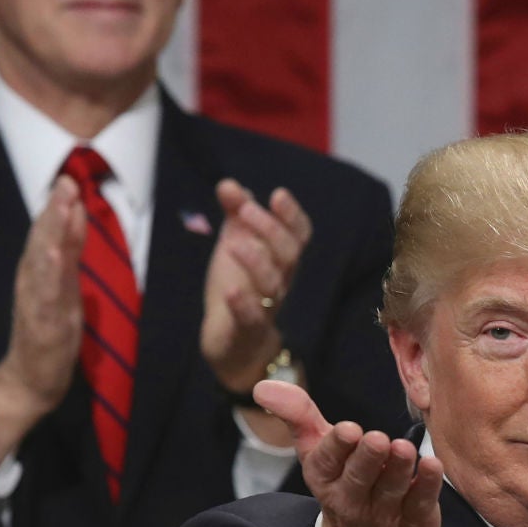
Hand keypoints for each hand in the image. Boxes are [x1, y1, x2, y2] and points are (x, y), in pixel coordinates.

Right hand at [0, 177, 85, 468]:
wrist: (31, 378)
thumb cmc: (49, 328)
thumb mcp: (65, 283)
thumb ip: (71, 248)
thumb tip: (76, 211)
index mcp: (39, 271)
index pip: (48, 234)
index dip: (58, 207)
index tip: (68, 180)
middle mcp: (33, 282)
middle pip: (42, 242)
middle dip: (54, 212)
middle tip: (65, 183)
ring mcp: (36, 303)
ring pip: (41, 264)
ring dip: (50, 235)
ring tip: (60, 211)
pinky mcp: (42, 326)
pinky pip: (44, 297)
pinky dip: (48, 276)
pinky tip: (53, 257)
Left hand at [202, 179, 312, 393]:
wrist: (231, 343)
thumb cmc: (240, 288)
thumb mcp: (235, 245)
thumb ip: (235, 215)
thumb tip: (228, 183)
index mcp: (281, 259)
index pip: (299, 235)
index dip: (292, 216)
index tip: (278, 194)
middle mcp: (281, 281)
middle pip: (289, 255)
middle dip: (270, 229)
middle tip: (246, 210)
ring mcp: (267, 307)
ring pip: (273, 284)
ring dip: (257, 262)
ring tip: (235, 245)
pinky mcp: (247, 330)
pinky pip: (252, 318)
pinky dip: (243, 304)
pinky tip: (231, 290)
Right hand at [255, 380, 442, 526]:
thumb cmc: (341, 482)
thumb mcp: (316, 450)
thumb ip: (297, 415)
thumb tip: (262, 386)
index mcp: (324, 478)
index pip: (327, 461)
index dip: (337, 446)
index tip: (348, 430)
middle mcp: (351, 499)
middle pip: (358, 478)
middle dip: (367, 458)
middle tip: (376, 438)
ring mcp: (383, 514)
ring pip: (391, 490)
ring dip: (399, 469)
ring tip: (405, 449)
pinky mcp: (413, 522)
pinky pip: (420, 503)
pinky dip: (428, 485)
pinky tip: (433, 464)